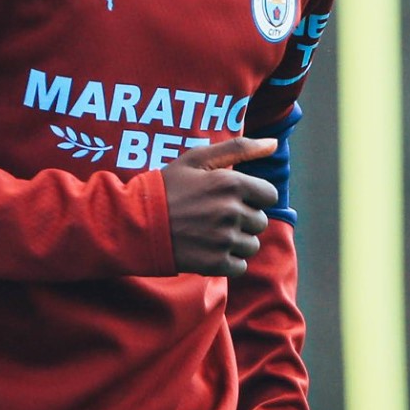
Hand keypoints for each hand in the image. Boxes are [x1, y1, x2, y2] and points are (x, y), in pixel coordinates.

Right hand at [161, 137, 277, 275]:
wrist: (135, 223)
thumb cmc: (167, 187)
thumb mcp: (197, 159)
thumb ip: (238, 148)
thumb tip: (274, 143)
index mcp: (231, 183)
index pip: (269, 195)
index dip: (253, 197)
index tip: (233, 198)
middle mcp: (231, 212)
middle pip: (260, 221)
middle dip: (243, 219)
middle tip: (215, 216)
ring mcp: (223, 240)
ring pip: (252, 245)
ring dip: (236, 242)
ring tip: (210, 234)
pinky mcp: (215, 264)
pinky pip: (240, 266)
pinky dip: (227, 262)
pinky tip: (208, 250)